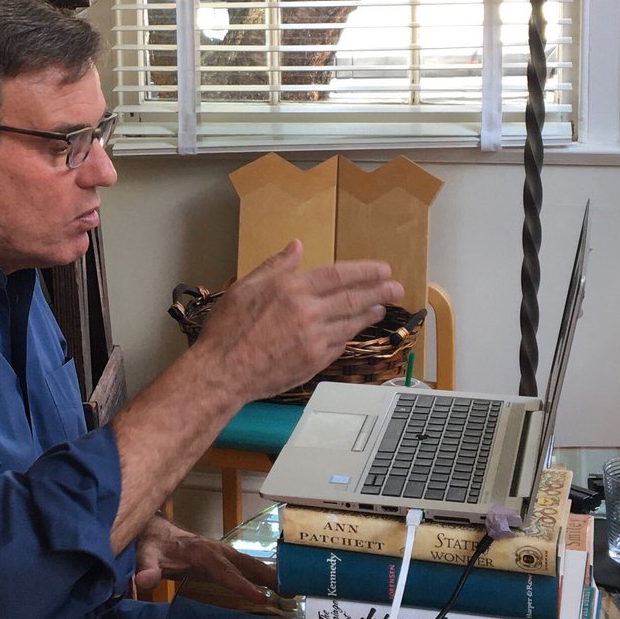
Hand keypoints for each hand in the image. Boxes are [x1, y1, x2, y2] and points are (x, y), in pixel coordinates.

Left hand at [134, 515, 295, 612]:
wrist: (156, 534)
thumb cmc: (152, 547)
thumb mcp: (144, 556)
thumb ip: (145, 569)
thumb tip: (143, 582)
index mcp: (200, 551)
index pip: (224, 570)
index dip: (241, 584)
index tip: (260, 598)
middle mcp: (217, 550)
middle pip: (247, 564)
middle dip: (269, 578)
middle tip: (293, 593)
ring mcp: (224, 553)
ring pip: (252, 565)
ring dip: (273, 577)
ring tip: (295, 593)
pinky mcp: (225, 560)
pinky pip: (248, 568)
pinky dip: (265, 577)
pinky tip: (279, 590)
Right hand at [191, 240, 402, 403]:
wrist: (223, 371)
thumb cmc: (228, 329)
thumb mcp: (245, 287)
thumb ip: (275, 266)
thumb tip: (296, 247)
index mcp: (291, 289)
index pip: (339, 276)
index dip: (365, 272)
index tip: (383, 270)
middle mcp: (308, 312)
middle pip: (353, 299)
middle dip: (379, 292)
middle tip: (396, 288)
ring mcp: (314, 339)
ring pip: (351, 323)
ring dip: (369, 314)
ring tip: (381, 308)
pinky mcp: (314, 361)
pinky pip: (339, 345)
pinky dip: (349, 335)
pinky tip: (353, 331)